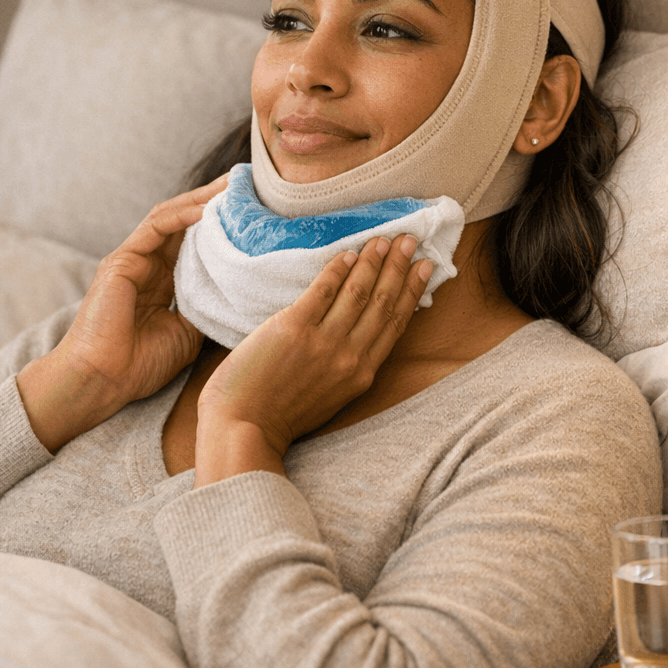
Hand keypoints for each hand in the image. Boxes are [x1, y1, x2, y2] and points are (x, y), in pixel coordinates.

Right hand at [17, 176, 228, 449]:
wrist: (104, 382)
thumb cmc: (142, 364)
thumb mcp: (189, 331)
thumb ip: (208, 305)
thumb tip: (240, 291)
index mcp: (165, 281)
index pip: (197, 241)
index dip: (223, 224)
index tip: (254, 212)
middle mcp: (149, 265)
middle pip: (186, 221)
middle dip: (214, 201)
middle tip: (246, 185)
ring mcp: (133, 260)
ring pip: (171, 217)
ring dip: (201, 200)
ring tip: (231, 186)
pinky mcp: (121, 261)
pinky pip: (155, 228)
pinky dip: (182, 215)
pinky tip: (207, 207)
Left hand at [193, 232, 433, 484]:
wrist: (243, 428)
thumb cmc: (279, 416)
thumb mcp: (330, 396)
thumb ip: (346, 367)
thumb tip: (352, 332)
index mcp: (361, 374)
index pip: (395, 323)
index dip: (411, 291)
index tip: (424, 267)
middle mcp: (350, 356)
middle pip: (383, 302)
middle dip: (398, 267)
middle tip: (408, 240)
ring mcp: (323, 342)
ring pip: (359, 292)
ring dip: (373, 262)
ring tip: (383, 239)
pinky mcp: (294, 328)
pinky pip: (323, 290)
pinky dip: (338, 270)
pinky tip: (347, 253)